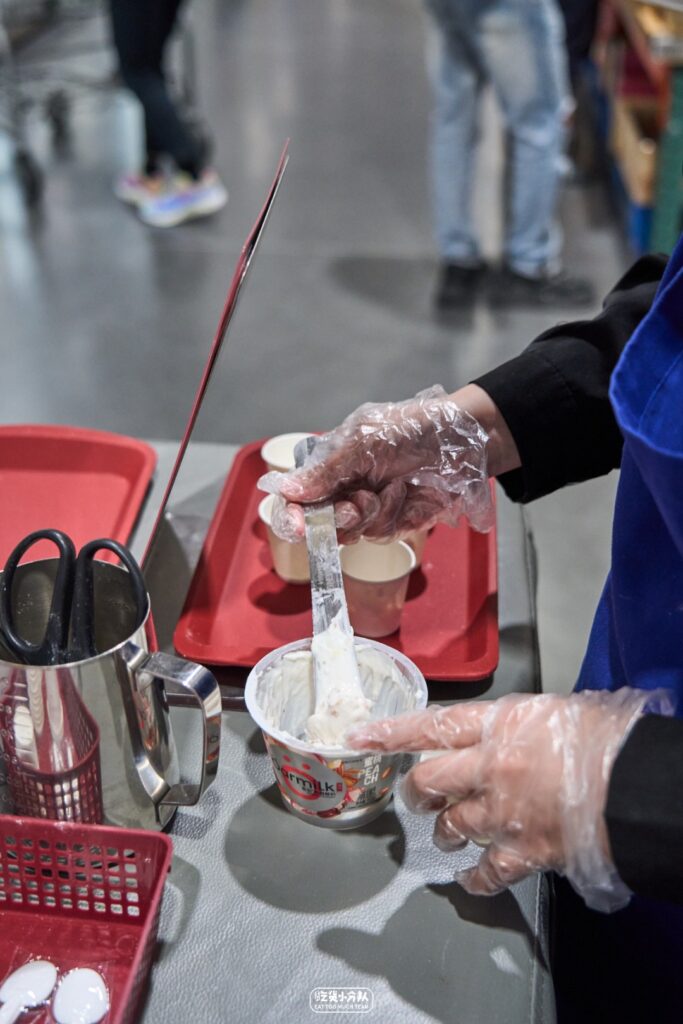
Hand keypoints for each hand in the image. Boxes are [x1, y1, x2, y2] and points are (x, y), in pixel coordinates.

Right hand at [258, 385, 494, 542]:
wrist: (463, 440)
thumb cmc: (411, 428)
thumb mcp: (363, 442)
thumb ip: (325, 470)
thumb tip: (285, 491)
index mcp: (329, 466)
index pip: (296, 499)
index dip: (292, 516)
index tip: (299, 525)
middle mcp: (344, 490)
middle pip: (319, 525)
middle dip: (336, 519)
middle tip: (355, 506)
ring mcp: (368, 509)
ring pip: (350, 533)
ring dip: (369, 514)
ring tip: (392, 488)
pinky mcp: (395, 523)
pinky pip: (379, 533)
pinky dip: (393, 515)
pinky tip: (406, 493)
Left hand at [348, 689, 669, 911]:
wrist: (636, 784)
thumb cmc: (606, 739)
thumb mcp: (555, 710)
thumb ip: (518, 723)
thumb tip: (509, 730)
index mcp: (499, 726)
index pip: (430, 725)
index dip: (391, 733)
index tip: (359, 737)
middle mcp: (491, 768)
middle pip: (427, 783)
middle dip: (416, 793)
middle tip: (417, 798)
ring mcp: (504, 813)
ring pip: (451, 827)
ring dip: (446, 832)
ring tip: (451, 833)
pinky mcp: (524, 852)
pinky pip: (486, 872)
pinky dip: (475, 879)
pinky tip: (472, 879)